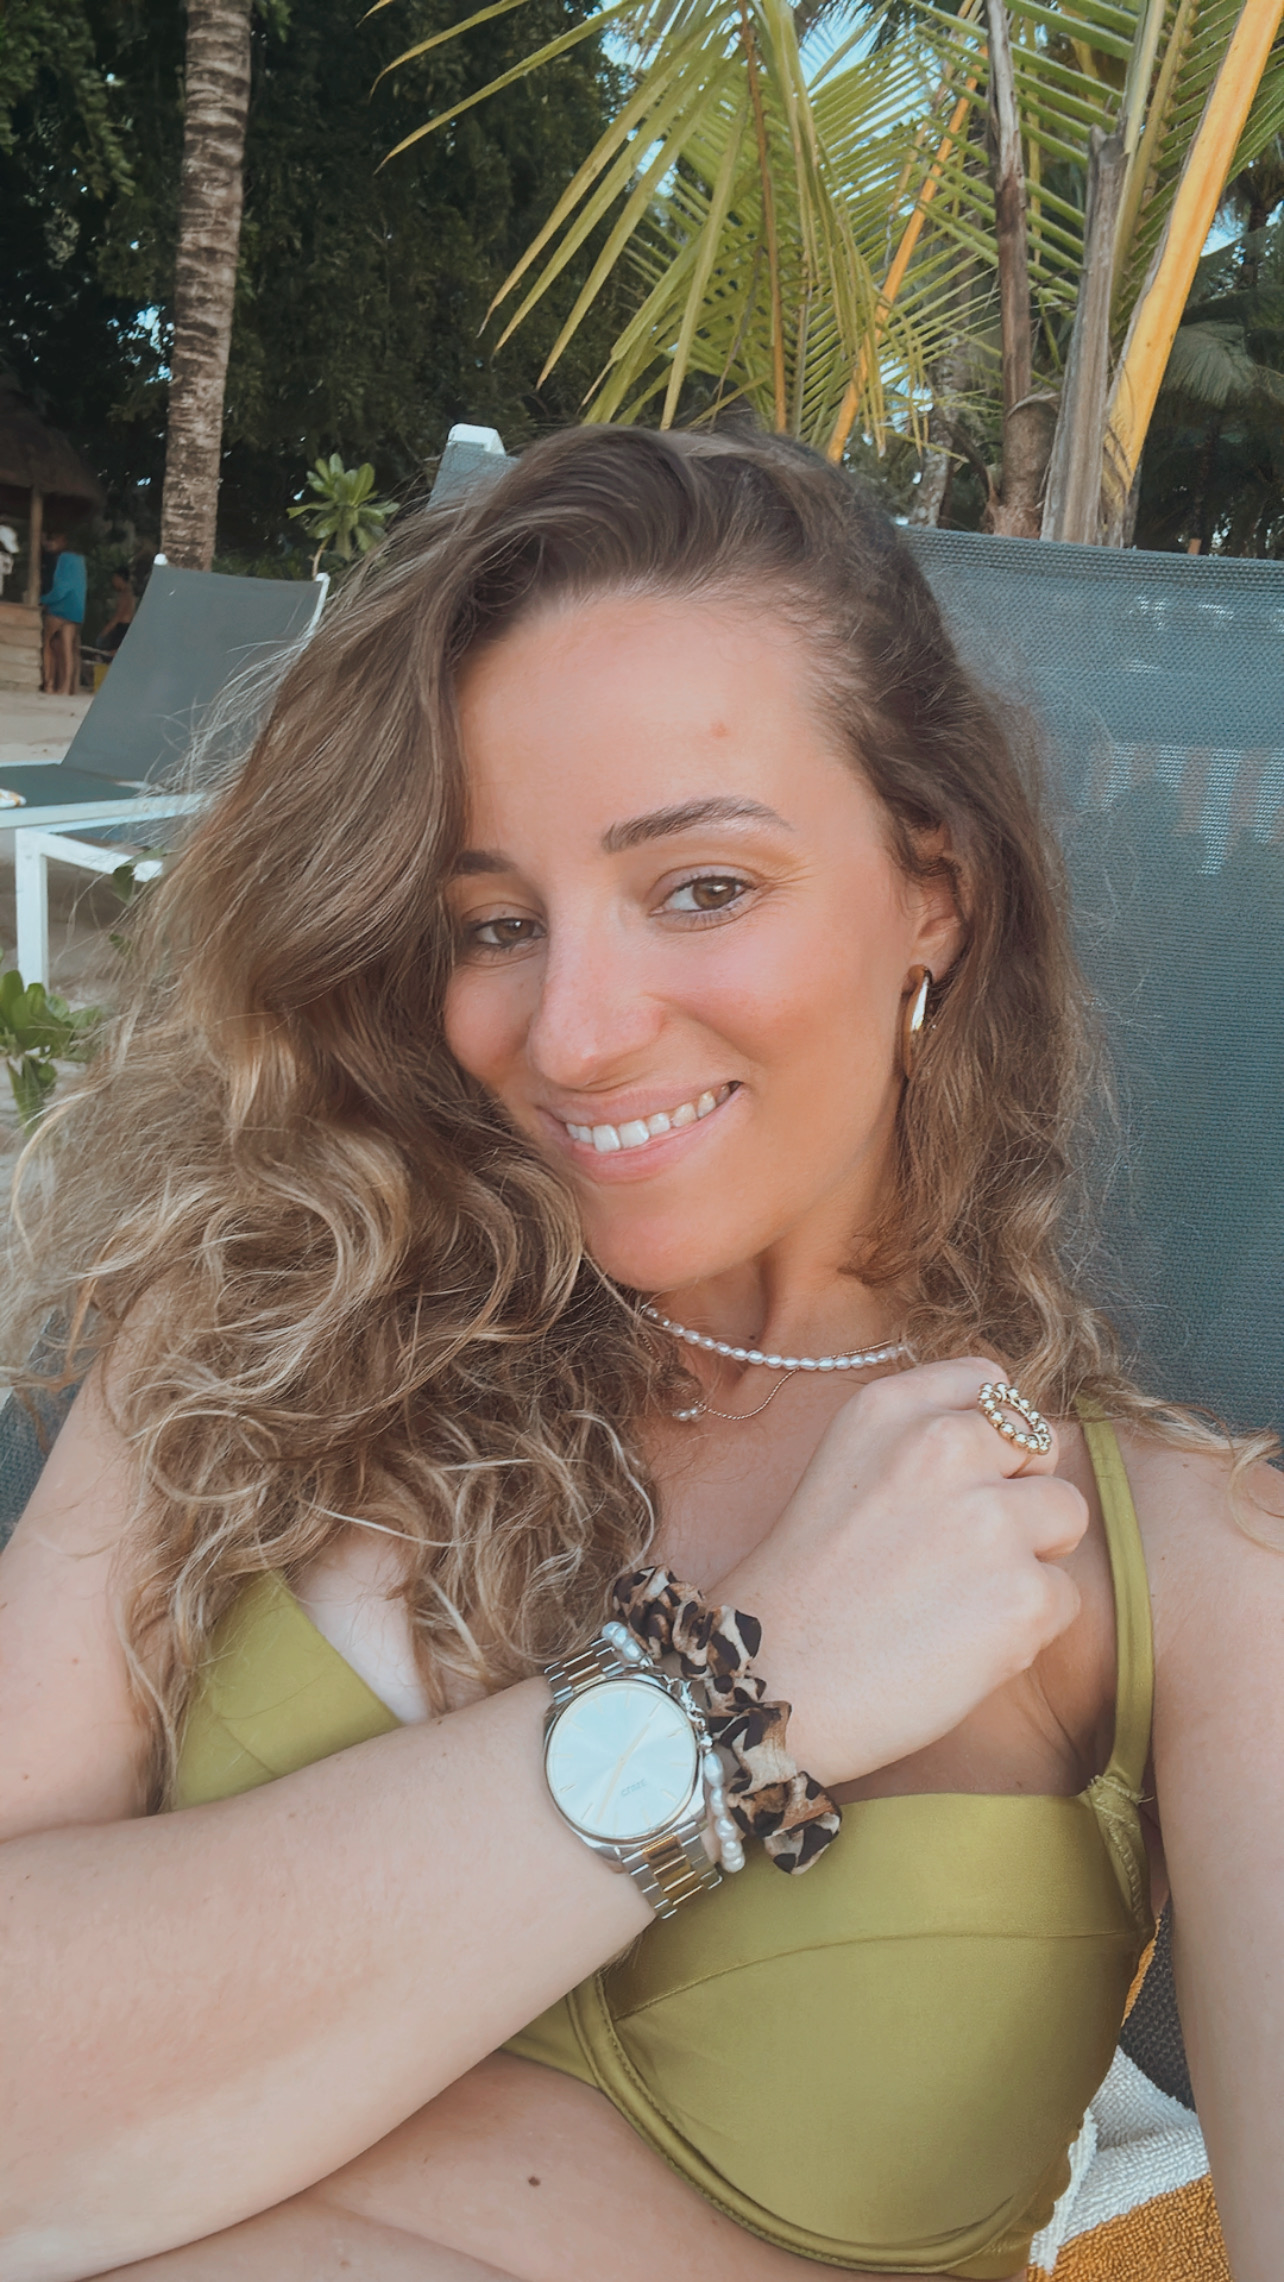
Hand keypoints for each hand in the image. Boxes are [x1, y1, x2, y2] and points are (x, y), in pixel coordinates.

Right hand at [714, 1357, 1086, 1789]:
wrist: (771, 1684)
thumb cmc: (806, 1593)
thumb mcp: (845, 1470)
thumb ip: (920, 1443)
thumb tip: (1009, 1453)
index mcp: (892, 1408)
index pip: (990, 1382)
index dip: (989, 1438)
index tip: (959, 1485)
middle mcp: (944, 1445)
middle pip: (1040, 1446)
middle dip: (1016, 1495)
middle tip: (956, 1554)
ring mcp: (989, 1517)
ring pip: (1067, 1513)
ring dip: (1032, 1556)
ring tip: (962, 1598)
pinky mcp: (1023, 1594)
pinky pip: (1065, 1596)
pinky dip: (1028, 1627)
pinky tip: (961, 1644)